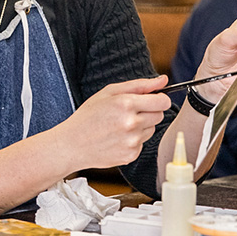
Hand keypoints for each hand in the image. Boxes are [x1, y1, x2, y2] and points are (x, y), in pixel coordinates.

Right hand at [56, 76, 171, 169]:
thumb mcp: (109, 92)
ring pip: (152, 129)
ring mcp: (132, 141)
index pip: (163, 102)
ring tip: (119, 126)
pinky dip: (133, 140)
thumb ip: (139, 85)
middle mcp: (131, 123)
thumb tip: (164, 80)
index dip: (160, 99)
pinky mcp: (131, 155)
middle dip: (149, 112)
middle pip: (159, 115)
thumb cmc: (88, 116)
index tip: (153, 100)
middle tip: (129, 112)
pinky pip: (142, 143)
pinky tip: (117, 138)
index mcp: (126, 104)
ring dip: (141, 126)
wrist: (72, 144)